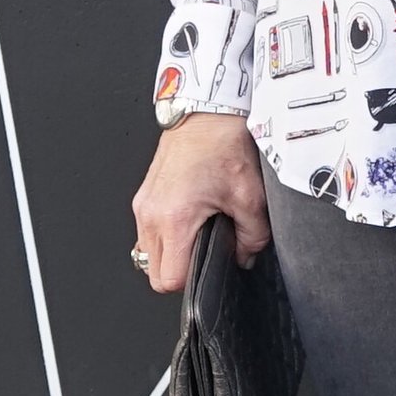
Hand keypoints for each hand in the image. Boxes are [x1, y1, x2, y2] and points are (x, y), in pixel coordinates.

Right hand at [131, 112, 269, 291]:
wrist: (206, 113)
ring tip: (197, 234)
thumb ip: (252, 237)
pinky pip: (147, 234)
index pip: (170, 279)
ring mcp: (143, 205)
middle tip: (205, 252)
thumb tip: (245, 258)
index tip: (209, 269)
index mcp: (174, 217)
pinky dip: (165, 236)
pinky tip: (187, 221)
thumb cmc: (223, 145)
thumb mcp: (250, 196)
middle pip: (155, 273)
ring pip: (148, 254)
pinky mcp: (143, 197)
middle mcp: (150, 213)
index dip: (193, 282)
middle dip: (181, 271)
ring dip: (171, 254)